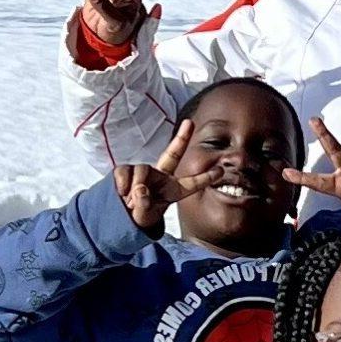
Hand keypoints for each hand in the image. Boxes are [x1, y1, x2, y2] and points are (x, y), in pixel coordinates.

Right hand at [113, 120, 212, 234]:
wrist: (119, 218)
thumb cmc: (138, 217)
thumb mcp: (145, 217)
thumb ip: (145, 206)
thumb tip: (140, 189)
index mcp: (172, 190)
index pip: (191, 184)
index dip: (205, 178)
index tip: (221, 171)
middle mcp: (160, 177)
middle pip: (173, 153)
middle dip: (182, 137)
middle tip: (190, 122)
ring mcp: (143, 172)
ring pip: (142, 170)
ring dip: (137, 185)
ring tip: (132, 200)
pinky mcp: (126, 171)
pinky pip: (125, 171)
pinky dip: (122, 183)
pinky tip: (122, 193)